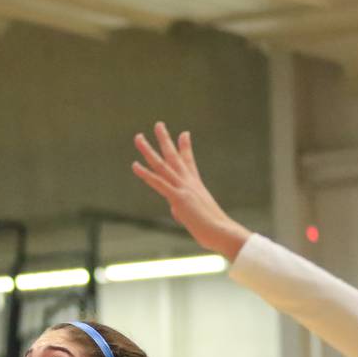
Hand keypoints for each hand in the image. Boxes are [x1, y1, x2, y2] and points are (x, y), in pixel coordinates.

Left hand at [132, 123, 249, 259]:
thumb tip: (176, 208)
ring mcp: (183, 188)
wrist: (222, 232)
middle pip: (174, 156)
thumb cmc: (212, 228)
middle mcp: (189, 182)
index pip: (189, 162)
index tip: (184, 133)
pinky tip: (134, 165)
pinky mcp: (178, 198)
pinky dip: (145, 173)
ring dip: (148, 150)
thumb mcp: (194, 216)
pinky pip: (158, 183)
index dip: (185, 147)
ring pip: (162, 165)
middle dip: (165, 139)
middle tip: (158, 124)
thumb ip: (182, 208)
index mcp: (195, 185)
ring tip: (138, 137)